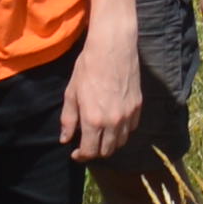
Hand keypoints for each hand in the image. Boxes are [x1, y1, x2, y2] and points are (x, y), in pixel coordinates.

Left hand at [60, 44, 145, 162]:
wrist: (112, 47)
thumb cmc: (87, 68)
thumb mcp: (71, 93)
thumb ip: (68, 119)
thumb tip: (65, 139)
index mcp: (93, 120)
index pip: (89, 151)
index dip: (81, 156)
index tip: (75, 153)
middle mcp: (112, 122)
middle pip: (107, 151)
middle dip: (95, 151)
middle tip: (87, 143)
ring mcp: (127, 115)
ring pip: (121, 142)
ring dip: (110, 143)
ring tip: (101, 134)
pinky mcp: (138, 106)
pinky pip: (131, 128)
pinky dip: (122, 131)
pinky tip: (114, 122)